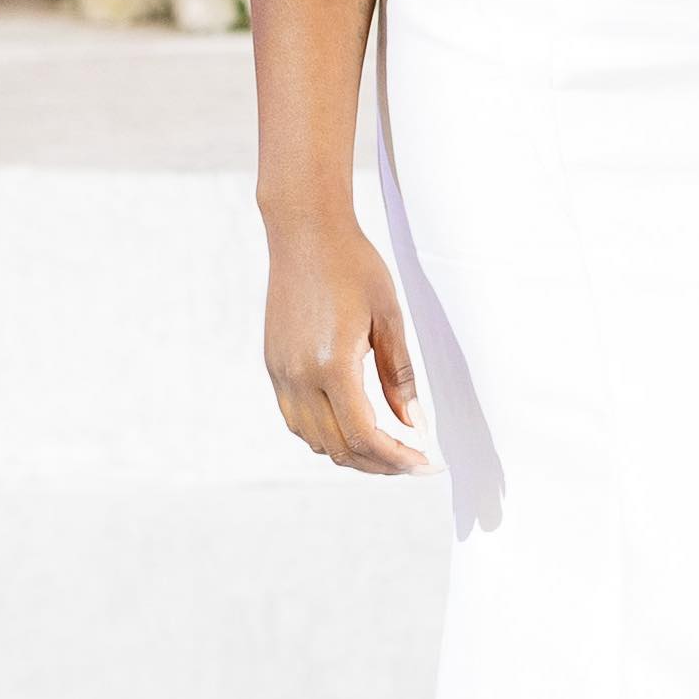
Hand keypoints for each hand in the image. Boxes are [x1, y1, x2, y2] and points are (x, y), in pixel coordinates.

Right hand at [261, 207, 427, 471]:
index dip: (397, 460)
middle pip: (338, 448)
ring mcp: (280, 374)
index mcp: (332, 365)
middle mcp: (299, 377)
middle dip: (379, 465)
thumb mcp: (389, 318)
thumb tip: (413, 423)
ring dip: (351, 453)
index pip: (364, 436)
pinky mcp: (273, 366)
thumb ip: (399, 376)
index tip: (425, 465)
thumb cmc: (352, 265)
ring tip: (386, 448)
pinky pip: (296, 420)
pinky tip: (351, 424)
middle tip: (412, 462)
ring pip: (313, 440)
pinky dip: (326, 434)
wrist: (305, 233)